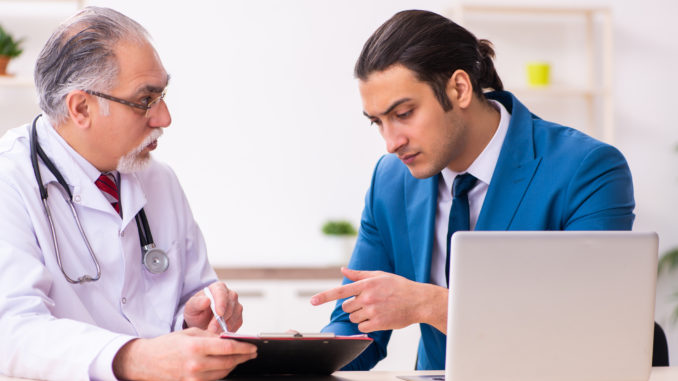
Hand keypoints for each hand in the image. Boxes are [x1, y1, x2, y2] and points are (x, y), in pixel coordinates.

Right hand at [113, 328, 256, 380]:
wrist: (147, 361)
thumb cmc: (167, 345)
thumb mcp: (189, 333)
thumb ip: (211, 336)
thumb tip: (229, 338)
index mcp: (195, 347)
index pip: (227, 348)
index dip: (243, 348)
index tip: (252, 346)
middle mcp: (195, 364)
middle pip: (228, 362)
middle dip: (243, 357)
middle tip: (252, 353)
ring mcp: (193, 378)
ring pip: (223, 373)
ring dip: (234, 366)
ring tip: (241, 358)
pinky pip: (213, 380)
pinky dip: (222, 373)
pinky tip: (227, 367)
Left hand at [184, 281, 242, 332]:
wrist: (201, 320)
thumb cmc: (196, 311)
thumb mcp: (191, 307)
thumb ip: (197, 303)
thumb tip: (207, 300)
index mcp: (218, 288)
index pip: (221, 293)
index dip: (221, 303)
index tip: (219, 313)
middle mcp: (230, 295)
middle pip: (230, 306)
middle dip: (221, 319)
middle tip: (211, 330)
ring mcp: (236, 306)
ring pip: (234, 316)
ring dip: (224, 326)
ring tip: (212, 333)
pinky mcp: (238, 318)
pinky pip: (236, 324)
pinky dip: (228, 330)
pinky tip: (218, 333)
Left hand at [310, 267, 447, 332]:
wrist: (418, 301)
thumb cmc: (399, 286)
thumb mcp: (380, 275)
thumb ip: (359, 274)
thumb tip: (343, 270)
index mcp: (366, 284)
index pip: (340, 291)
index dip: (324, 296)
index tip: (312, 301)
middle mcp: (367, 297)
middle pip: (346, 307)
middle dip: (353, 306)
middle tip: (368, 302)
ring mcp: (372, 311)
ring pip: (353, 317)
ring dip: (360, 315)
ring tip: (375, 309)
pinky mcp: (378, 323)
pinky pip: (361, 327)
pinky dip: (366, 324)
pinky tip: (377, 317)